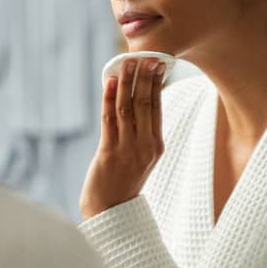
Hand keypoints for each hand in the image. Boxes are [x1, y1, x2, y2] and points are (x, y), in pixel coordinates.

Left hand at [79, 58, 166, 219]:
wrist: (110, 210)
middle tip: (144, 56)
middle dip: (144, 77)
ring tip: (127, 63)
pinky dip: (109, 98)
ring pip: (128, 108)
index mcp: (156, 145)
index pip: (157, 108)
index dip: (156, 84)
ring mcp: (128, 149)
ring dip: (127, 82)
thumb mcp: (141, 156)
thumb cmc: (123, 180)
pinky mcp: (109, 153)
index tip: (156, 63)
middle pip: (146, 104)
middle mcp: (146, 146)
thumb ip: (141, 132)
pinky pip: (109, 119)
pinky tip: (109, 82)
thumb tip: (138, 100)